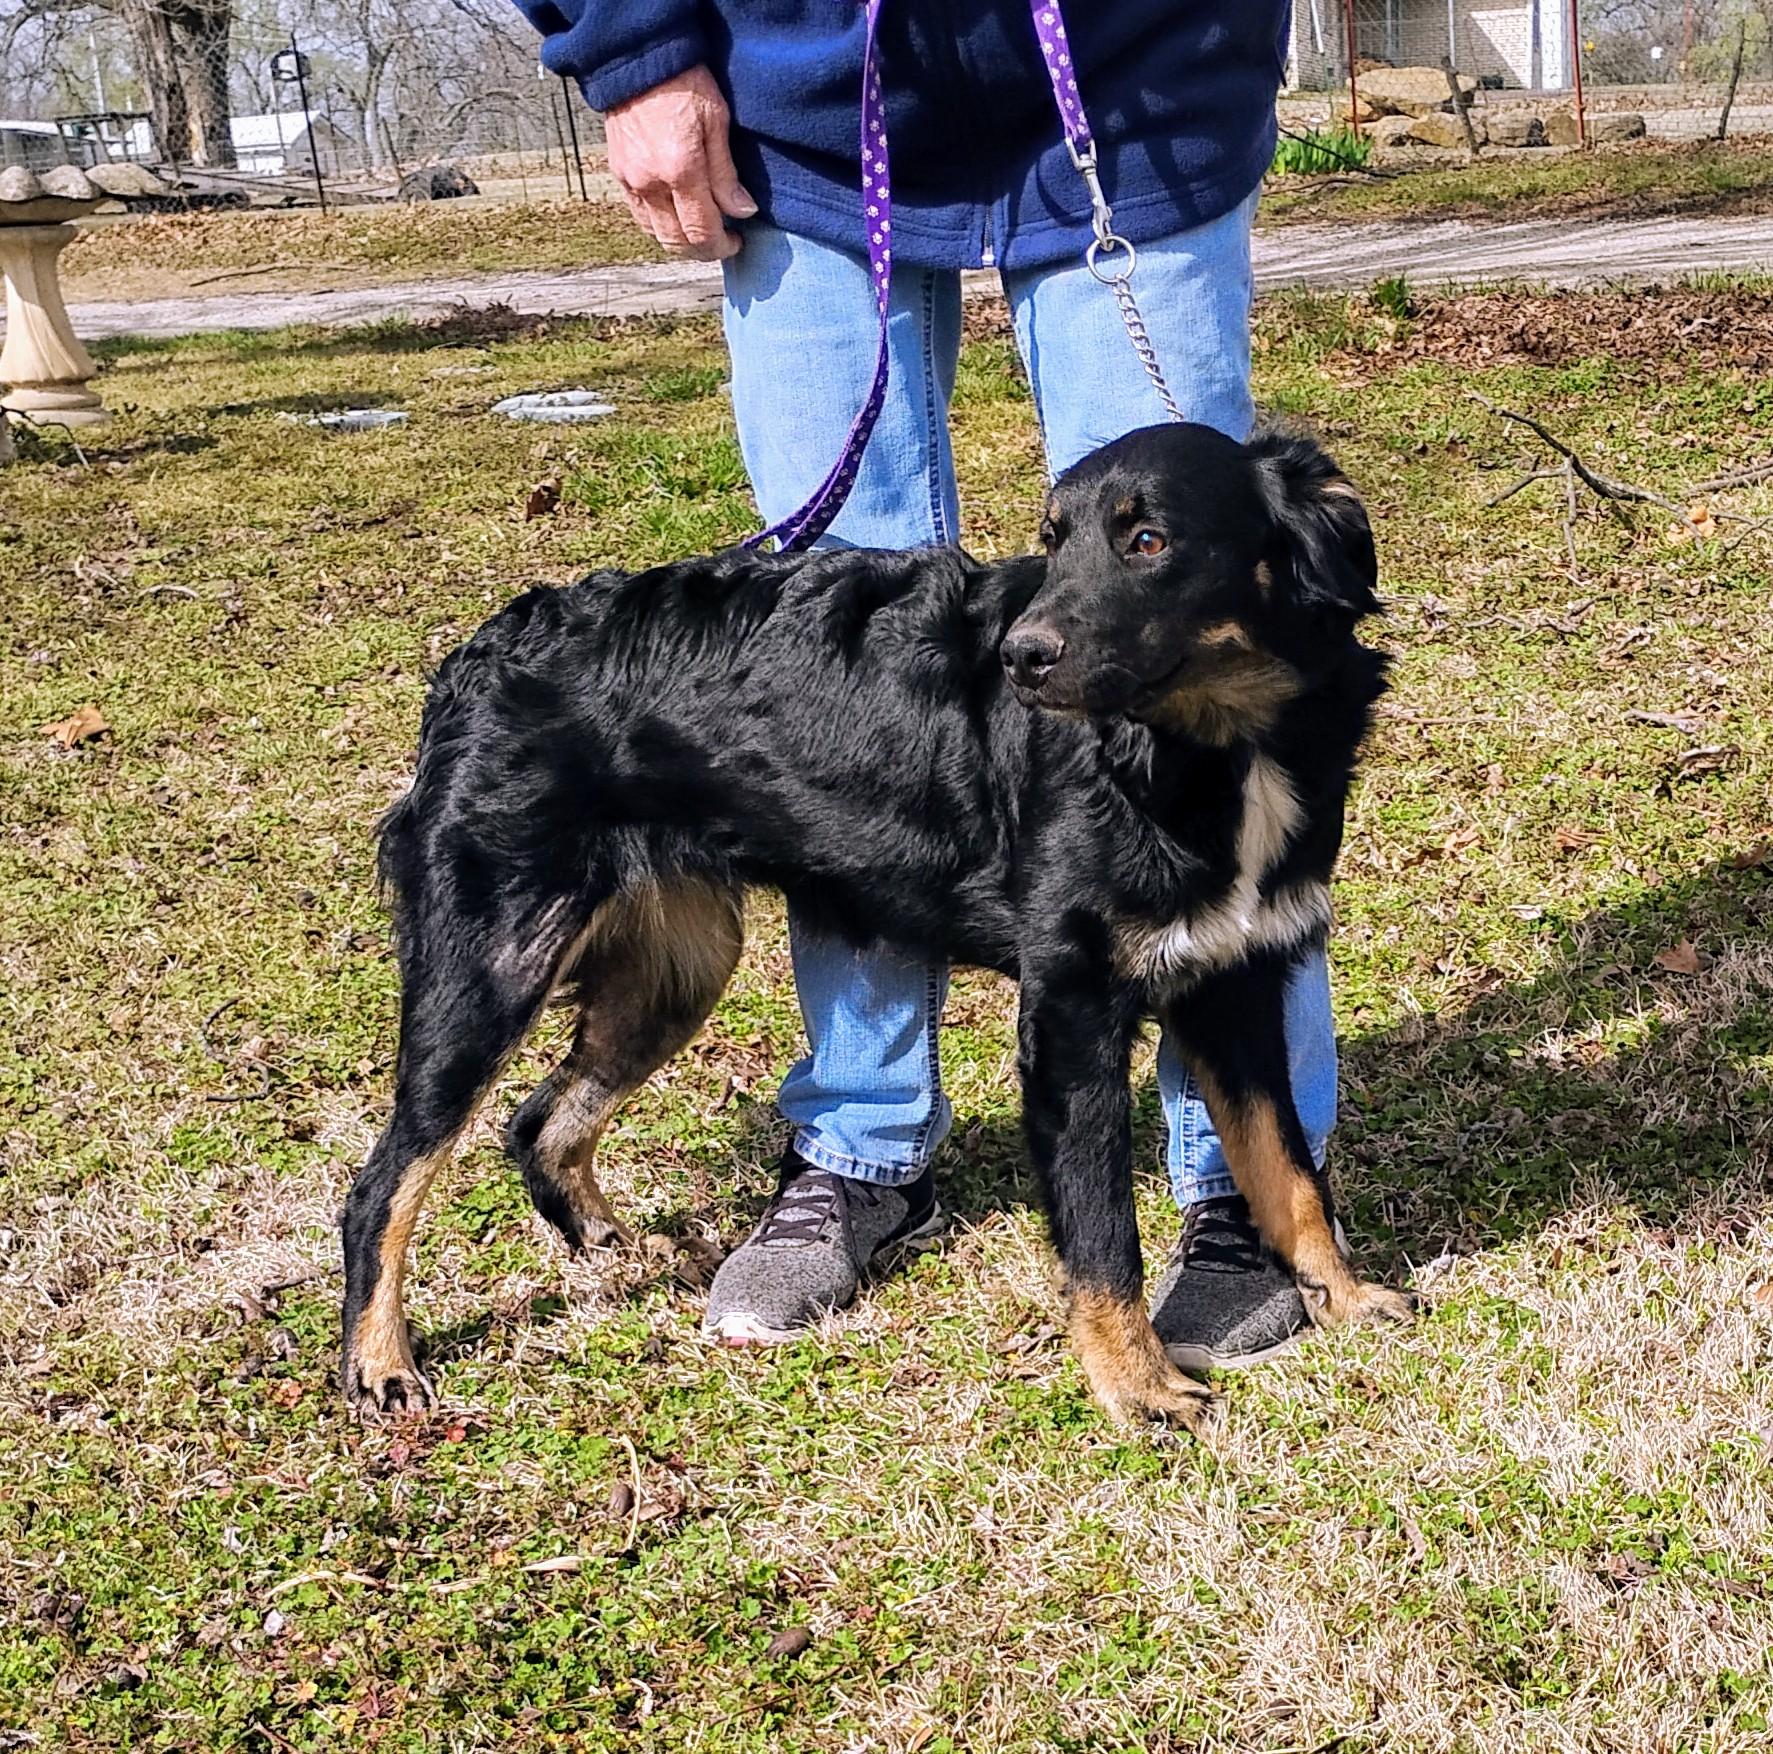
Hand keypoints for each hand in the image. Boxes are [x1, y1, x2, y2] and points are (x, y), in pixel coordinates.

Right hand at [605, 65, 756, 259]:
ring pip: (656, 234)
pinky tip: (676, 216)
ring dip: (680, 242)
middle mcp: (651, 182)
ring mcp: (631, 180)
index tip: (737, 242)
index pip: (702, 232)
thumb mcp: (717, 121)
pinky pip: (640, 215)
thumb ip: (727, 174)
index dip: (722, 246)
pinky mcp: (619, 173)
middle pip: (677, 242)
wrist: (639, 58)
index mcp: (680, 170)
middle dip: (703, 251)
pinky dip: (659, 225)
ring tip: (701, 231)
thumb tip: (742, 211)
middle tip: (722, 242)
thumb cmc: (684, 82)